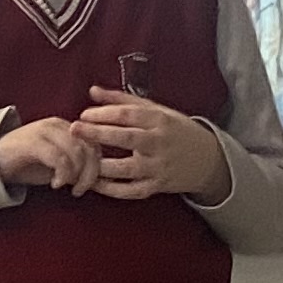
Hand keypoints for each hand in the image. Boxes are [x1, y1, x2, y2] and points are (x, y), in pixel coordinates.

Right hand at [0, 117, 97, 194]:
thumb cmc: (25, 165)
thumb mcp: (57, 165)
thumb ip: (77, 166)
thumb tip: (98, 178)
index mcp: (66, 127)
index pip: (95, 144)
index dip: (98, 166)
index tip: (90, 186)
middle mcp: (58, 124)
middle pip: (90, 147)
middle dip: (91, 173)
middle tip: (79, 190)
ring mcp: (45, 131)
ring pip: (77, 152)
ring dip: (77, 175)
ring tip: (68, 188)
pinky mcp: (33, 141)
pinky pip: (59, 158)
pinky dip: (62, 174)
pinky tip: (55, 184)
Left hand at [76, 89, 224, 201]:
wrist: (208, 159)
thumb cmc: (176, 130)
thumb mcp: (156, 110)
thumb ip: (122, 100)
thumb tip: (92, 91)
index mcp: (159, 120)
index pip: (128, 114)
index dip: (104, 114)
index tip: (83, 114)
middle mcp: (159, 143)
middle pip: (126, 138)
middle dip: (97, 134)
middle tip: (74, 129)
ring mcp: (158, 167)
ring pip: (126, 168)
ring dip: (100, 165)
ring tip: (80, 159)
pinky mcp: (157, 187)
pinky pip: (131, 191)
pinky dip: (111, 190)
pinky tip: (93, 183)